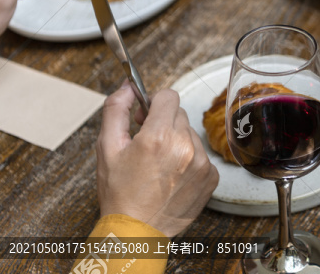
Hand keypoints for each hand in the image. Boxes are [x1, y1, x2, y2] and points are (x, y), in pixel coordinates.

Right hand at [96, 84, 218, 237]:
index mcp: (158, 136)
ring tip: (159, 165)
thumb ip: (116, 110)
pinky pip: (202, 155)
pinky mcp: (212, 177)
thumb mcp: (107, 147)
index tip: (146, 115)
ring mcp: (202, 163)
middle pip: (179, 114)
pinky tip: (172, 176)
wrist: (137, 232)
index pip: (168, 95)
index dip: (154, 103)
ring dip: (177, 142)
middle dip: (163, 123)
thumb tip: (128, 87)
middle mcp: (185, 147)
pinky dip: (189, 160)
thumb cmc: (120, 193)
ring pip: (190, 134)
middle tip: (147, 143)